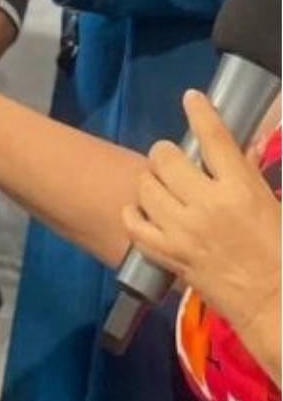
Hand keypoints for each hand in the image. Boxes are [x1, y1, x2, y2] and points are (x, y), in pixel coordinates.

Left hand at [122, 89, 280, 334]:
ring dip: (151, 182)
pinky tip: (145, 212)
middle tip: (175, 162)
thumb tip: (232, 146)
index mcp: (242, 189)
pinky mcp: (166, 253)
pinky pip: (133, 222)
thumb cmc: (280, 250)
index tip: (191, 98)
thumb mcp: (271, 204)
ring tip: (163, 189)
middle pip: (165, 157)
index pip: (215, 138)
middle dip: (167, 154)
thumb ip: (245, 174)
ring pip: (145, 185)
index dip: (200, 112)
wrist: (275, 302)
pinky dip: (134, 213)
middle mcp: (207, 205)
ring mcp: (182, 230)